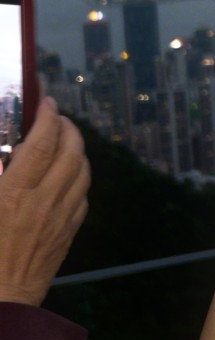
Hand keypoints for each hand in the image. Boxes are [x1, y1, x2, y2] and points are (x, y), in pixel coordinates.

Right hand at [0, 98, 90, 305]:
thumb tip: (6, 159)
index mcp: (14, 193)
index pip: (42, 143)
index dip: (48, 117)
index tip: (47, 102)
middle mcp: (44, 202)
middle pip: (71, 152)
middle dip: (69, 128)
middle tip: (58, 118)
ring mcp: (60, 220)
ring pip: (82, 173)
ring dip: (77, 152)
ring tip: (65, 143)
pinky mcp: (66, 236)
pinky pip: (82, 199)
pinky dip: (78, 180)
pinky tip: (68, 178)